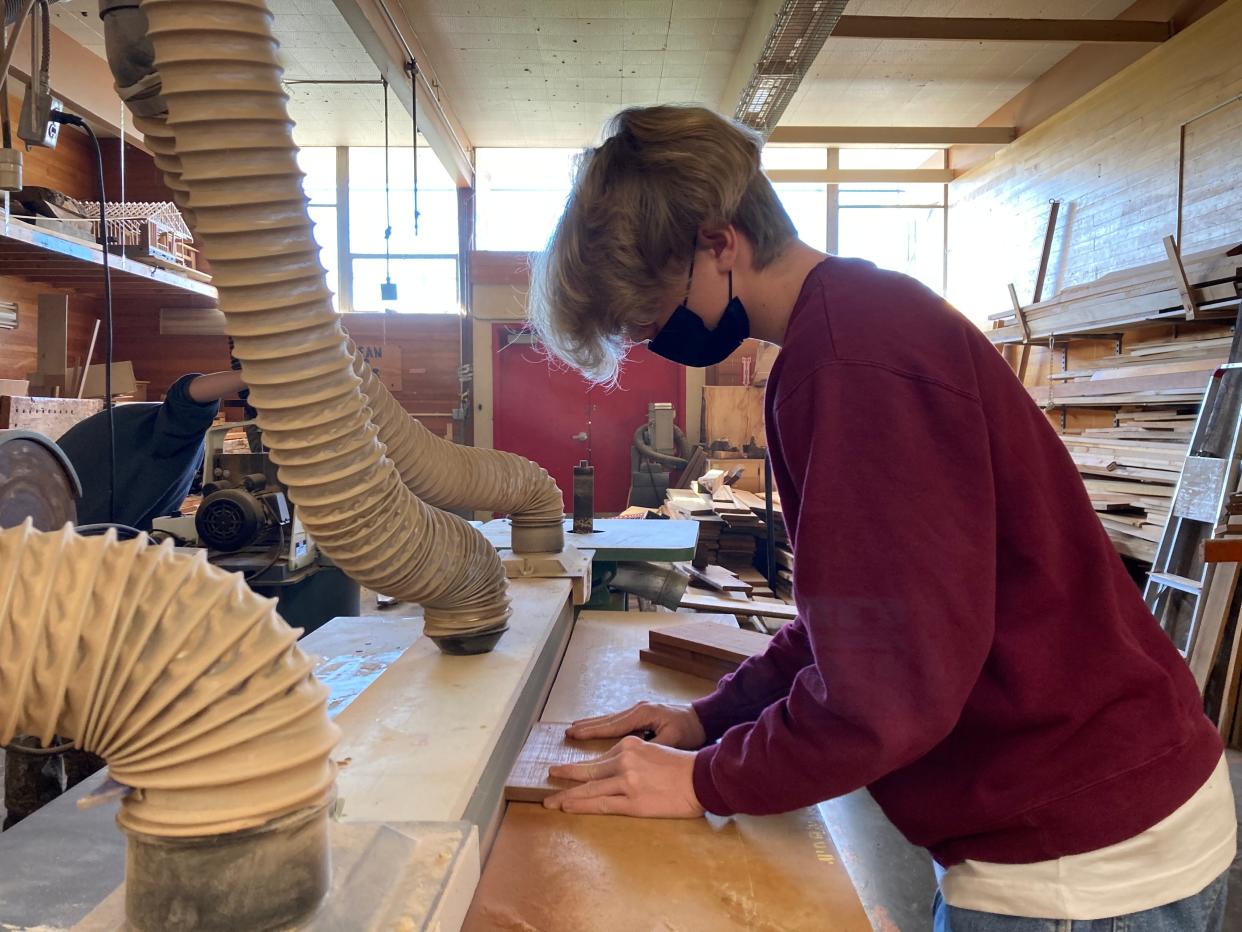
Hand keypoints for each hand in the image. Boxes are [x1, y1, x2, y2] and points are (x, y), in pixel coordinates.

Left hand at [543, 735, 704, 817]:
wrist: (703, 778)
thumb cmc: (684, 767)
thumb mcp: (655, 751)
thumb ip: (635, 758)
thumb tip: (619, 771)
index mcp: (630, 745)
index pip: (600, 759)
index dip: (583, 767)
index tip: (569, 770)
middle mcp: (624, 760)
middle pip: (588, 771)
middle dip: (566, 775)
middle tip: (550, 777)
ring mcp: (626, 781)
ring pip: (589, 788)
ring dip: (566, 795)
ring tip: (550, 801)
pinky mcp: (632, 802)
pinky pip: (600, 804)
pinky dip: (581, 805)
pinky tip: (568, 807)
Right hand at [565, 701, 705, 749]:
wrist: (704, 718)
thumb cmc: (690, 732)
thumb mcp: (673, 742)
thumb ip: (653, 748)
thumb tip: (633, 756)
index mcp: (643, 714)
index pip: (612, 725)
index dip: (592, 731)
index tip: (573, 734)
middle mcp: (637, 709)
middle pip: (607, 720)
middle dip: (586, 727)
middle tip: (567, 732)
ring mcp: (639, 710)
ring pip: (610, 719)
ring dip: (593, 725)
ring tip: (574, 729)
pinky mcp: (642, 715)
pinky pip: (617, 720)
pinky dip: (604, 725)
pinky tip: (596, 728)